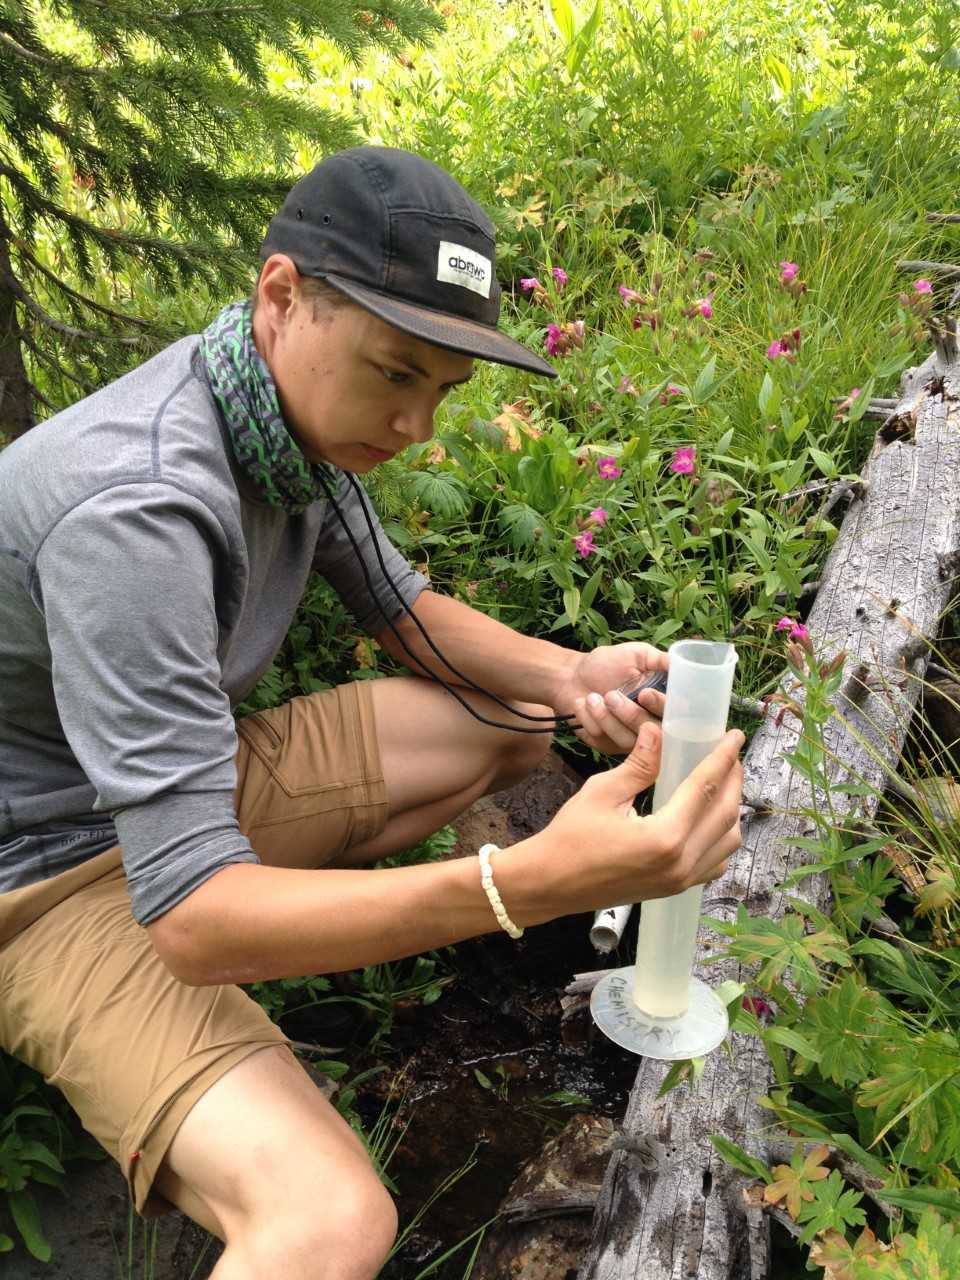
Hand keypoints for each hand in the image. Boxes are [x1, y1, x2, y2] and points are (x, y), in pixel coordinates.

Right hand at [537, 724, 743, 912]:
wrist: (551, 884)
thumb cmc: (570, 837)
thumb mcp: (602, 792)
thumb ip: (639, 764)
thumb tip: (658, 731)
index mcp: (665, 836)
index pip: (705, 788)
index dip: (722, 758)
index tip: (734, 736)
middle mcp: (681, 862)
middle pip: (725, 815)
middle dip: (733, 780)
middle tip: (729, 754)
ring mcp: (681, 880)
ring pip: (727, 842)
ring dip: (731, 810)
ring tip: (722, 783)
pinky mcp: (675, 888)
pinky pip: (714, 863)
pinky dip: (721, 839)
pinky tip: (708, 819)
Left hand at [554, 642, 667, 754]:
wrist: (572, 676)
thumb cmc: (607, 663)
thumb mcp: (637, 654)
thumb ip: (660, 660)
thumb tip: (683, 664)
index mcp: (662, 703)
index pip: (674, 713)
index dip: (661, 707)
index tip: (645, 694)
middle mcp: (651, 724)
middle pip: (652, 733)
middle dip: (631, 715)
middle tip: (611, 696)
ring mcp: (630, 738)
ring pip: (627, 741)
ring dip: (606, 718)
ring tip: (590, 698)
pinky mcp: (608, 746)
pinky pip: (604, 742)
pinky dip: (590, 721)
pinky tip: (581, 705)